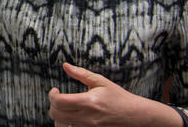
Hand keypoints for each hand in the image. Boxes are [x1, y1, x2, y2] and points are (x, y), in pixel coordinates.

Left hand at [48, 62, 182, 126]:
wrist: (135, 115)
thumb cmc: (118, 97)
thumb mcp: (101, 81)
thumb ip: (81, 73)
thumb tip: (65, 65)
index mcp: (88, 102)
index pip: (59, 102)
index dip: (52, 95)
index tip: (55, 90)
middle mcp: (87, 117)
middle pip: (56, 114)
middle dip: (53, 105)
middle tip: (59, 98)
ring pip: (62, 125)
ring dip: (58, 116)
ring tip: (64, 108)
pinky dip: (67, 124)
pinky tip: (70, 117)